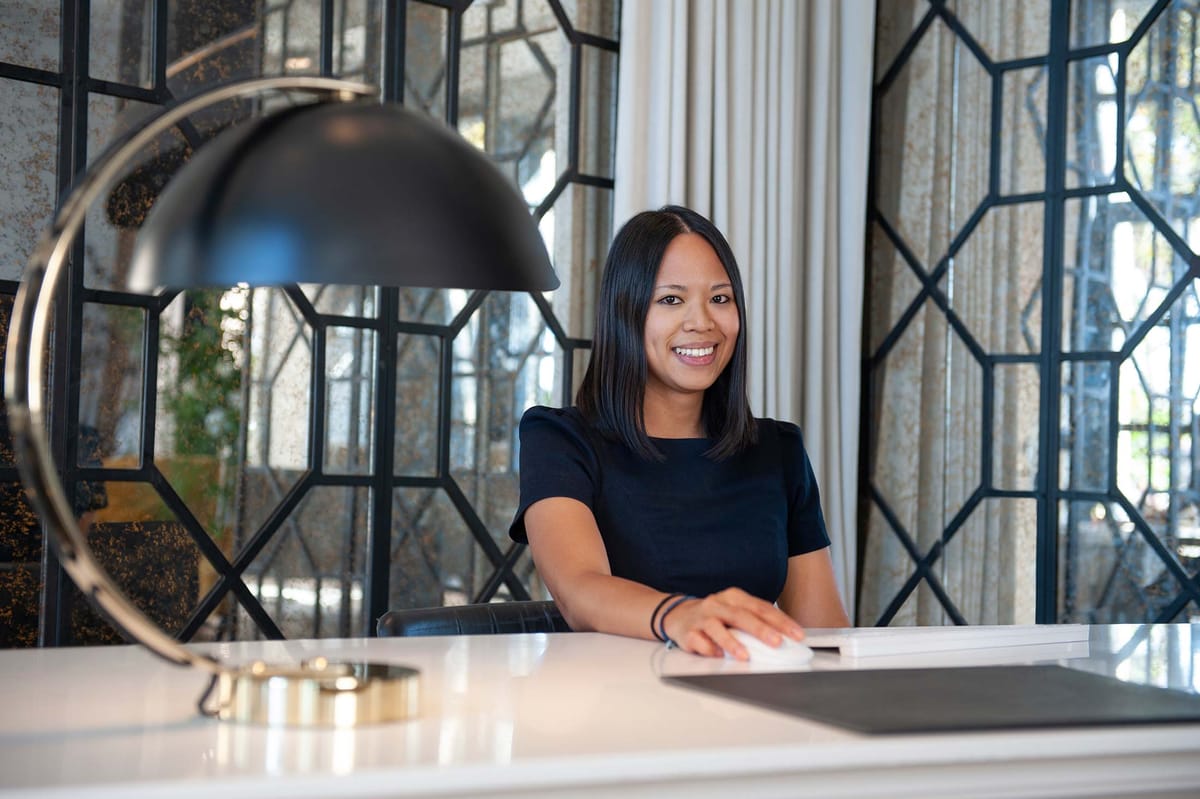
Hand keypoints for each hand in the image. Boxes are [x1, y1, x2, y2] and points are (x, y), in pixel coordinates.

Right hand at [659, 587, 804, 658]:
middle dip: (761, 629)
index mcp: (734, 597)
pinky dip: (709, 649)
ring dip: (732, 642)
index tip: (797, 634)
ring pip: (717, 628)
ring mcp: (702, 618)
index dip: (780, 621)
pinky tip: (717, 655)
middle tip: (778, 642)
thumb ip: (755, 621)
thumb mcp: (735, 611)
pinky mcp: (689, 632)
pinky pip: (699, 641)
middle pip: (741, 615)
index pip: (761, 607)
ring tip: (745, 655)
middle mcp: (718, 604)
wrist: (678, 615)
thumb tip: (784, 640)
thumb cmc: (715, 616)